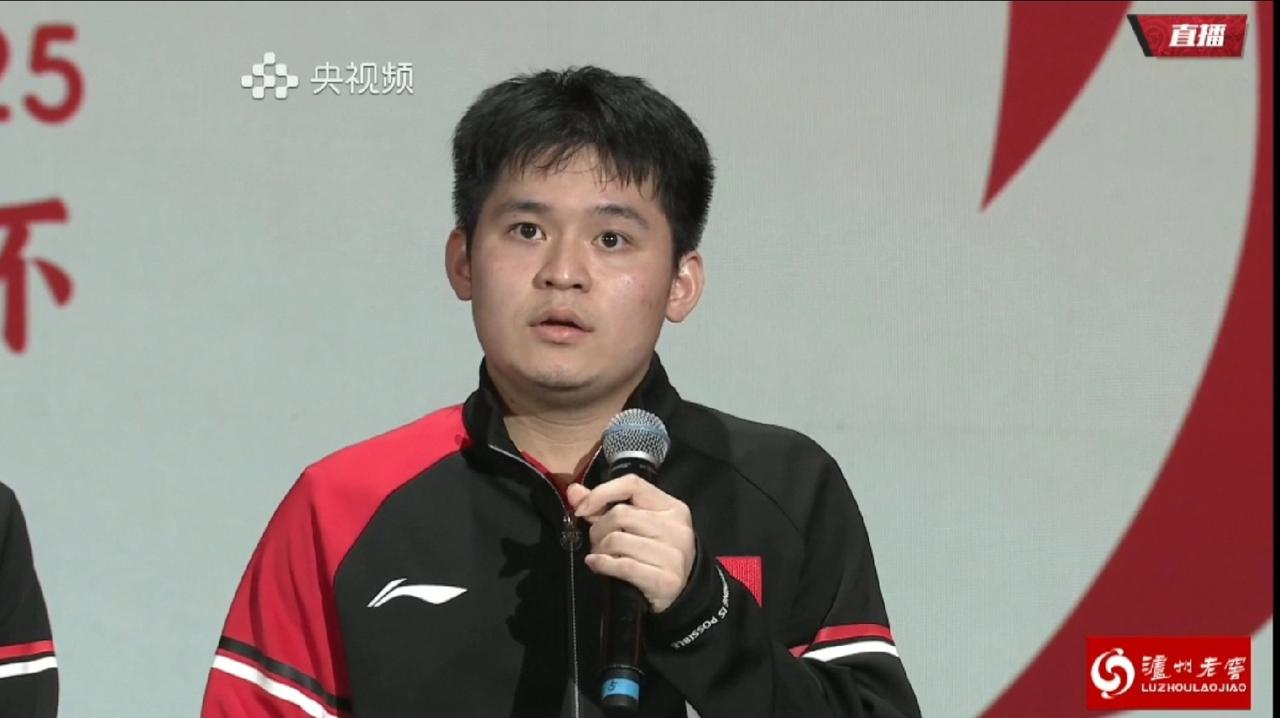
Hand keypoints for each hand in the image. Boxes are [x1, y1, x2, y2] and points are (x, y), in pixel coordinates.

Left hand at [564, 474, 695, 613]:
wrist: (682, 594)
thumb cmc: (655, 554)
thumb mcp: (637, 526)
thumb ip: (605, 506)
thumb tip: (573, 492)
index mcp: (672, 508)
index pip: (633, 485)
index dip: (601, 493)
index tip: (582, 509)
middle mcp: (676, 528)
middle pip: (620, 514)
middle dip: (598, 529)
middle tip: (597, 541)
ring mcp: (674, 555)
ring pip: (617, 540)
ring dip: (600, 549)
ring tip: (601, 554)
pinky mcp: (666, 580)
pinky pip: (623, 566)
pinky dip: (603, 564)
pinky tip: (596, 564)